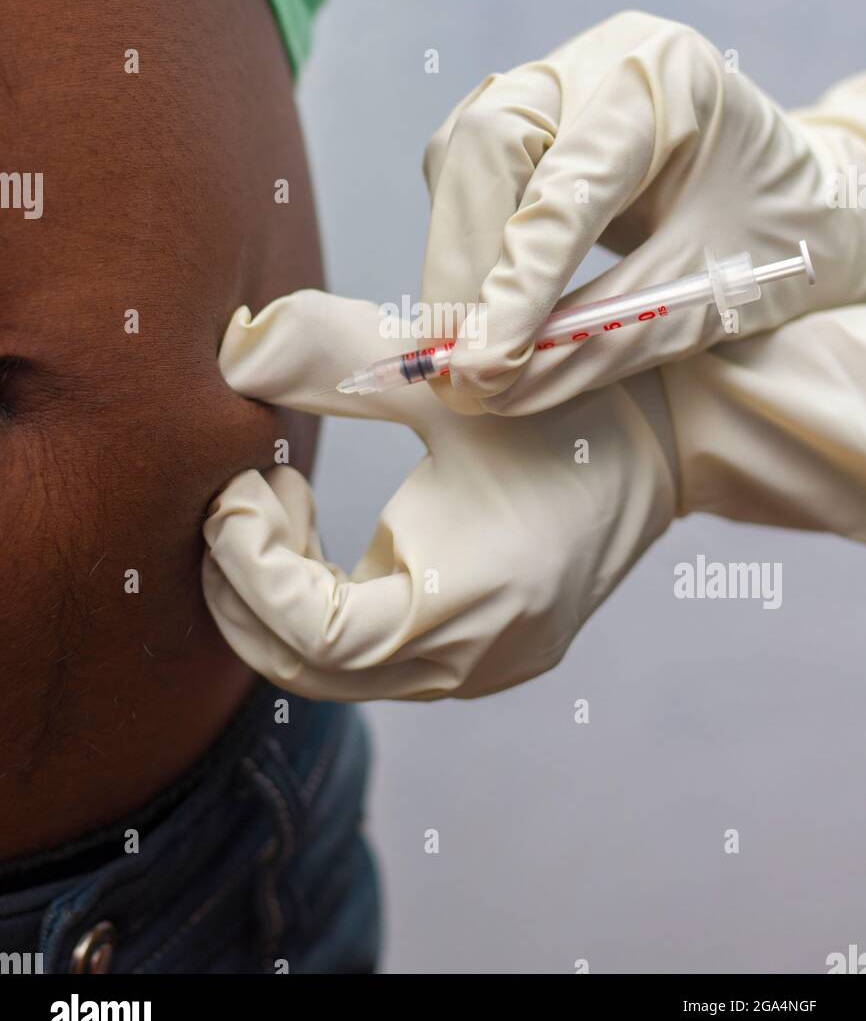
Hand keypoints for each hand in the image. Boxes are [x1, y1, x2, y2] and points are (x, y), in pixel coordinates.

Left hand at [201, 290, 675, 699]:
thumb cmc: (565, 398)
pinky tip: (314, 528)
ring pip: (330, 670)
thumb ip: (337, 357)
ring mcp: (474, 668)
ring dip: (276, 592)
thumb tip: (237, 350)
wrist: (665, 439)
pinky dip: (318, 600)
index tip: (236, 488)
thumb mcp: (449, 371)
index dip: (250, 567)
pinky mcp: (474, 653)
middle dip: (244, 587)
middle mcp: (469, 661)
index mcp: (469, 603)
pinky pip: (366, 655)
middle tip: (233, 497)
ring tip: (280, 495)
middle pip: (307, 669)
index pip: (315, 636)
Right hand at [421, 10, 865, 414]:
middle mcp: (605, 57)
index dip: (519, 281)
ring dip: (454, 254)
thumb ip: (605, 336)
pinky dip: (465, 240)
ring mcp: (562, 73)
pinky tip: (478, 299)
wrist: (802, 198)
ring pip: (462, 153)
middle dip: (466, 261)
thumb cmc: (774, 240)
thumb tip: (496, 388)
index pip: (569, 185)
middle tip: (458, 361)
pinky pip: (467, 167)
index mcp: (673, 82)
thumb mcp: (708, 297)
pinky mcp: (534, 108)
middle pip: (491, 142)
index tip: (484, 367)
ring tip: (462, 343)